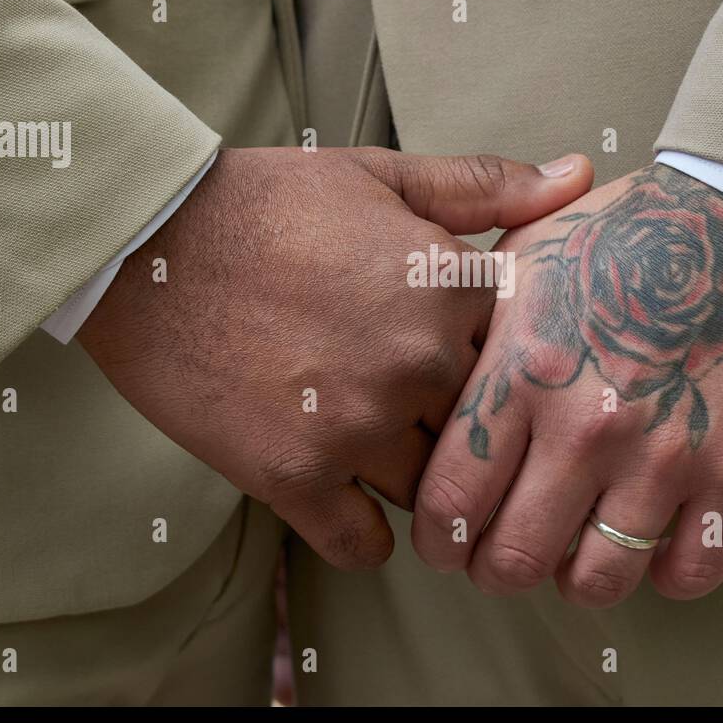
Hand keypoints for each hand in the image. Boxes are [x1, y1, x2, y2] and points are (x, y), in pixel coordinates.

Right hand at [78, 147, 592, 568]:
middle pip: (479, 431)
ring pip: (430, 491)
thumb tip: (579, 176)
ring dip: (410, 478)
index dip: (489, 363)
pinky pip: (362, 547)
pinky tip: (340, 497)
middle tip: (409, 406)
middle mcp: (415, 364)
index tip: (456, 357)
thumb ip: (485, 186)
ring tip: (371, 445)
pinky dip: (359, 534)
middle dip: (454, 424)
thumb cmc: (266, 203)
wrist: (144, 242)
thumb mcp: (380, 176)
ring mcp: (355, 427)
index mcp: (448, 289)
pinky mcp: (292, 476)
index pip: (518, 360)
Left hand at [411, 164, 722, 604]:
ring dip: (581, 578)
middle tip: (508, 551)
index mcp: (521, 371)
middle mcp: (584, 422)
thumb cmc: (626, 235)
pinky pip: (692, 574)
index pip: (448, 500)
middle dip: (499, 569)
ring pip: (599, 581)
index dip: (440, 536)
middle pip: (513, 559)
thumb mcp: (522, 257)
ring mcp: (664, 451)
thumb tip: (422, 388)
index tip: (451, 536)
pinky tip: (659, 541)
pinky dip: (669, 574)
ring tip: (581, 549)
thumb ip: (467, 330)